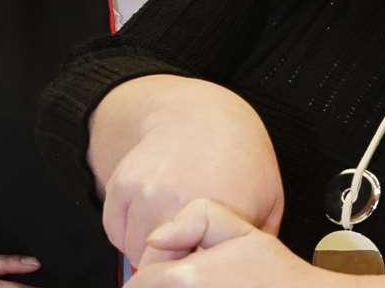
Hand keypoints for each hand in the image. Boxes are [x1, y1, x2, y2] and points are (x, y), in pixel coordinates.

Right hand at [94, 77, 284, 264]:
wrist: (200, 113)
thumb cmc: (240, 159)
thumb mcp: (268, 199)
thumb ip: (254, 244)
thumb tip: (245, 278)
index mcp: (222, 211)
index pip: (200, 271)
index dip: (203, 272)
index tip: (206, 265)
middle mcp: (179, 203)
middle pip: (163, 268)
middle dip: (176, 265)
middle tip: (189, 252)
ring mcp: (146, 195)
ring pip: (136, 253)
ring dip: (152, 250)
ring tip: (176, 227)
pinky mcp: (121, 187)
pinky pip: (116, 233)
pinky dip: (129, 232)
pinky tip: (154, 211)